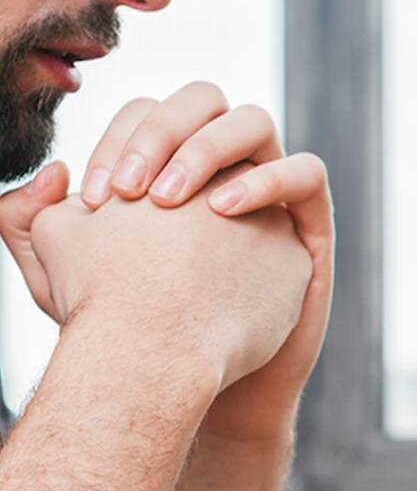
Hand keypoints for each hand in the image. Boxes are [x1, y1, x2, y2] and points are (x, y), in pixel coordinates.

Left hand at [2, 84, 334, 443]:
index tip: (93, 197)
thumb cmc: (128, 336)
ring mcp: (269, 192)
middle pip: (201, 101)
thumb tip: (54, 171)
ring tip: (173, 200)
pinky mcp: (310, 226)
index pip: (147, 113)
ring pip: (253, 123)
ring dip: (208, 149)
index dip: (117, 138)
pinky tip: (224, 210)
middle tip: (134, 192)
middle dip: (163, 133)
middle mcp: (220, 169)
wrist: (190, 390)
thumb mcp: (60, 280)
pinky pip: (306, 173)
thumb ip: (32, 223)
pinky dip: (268, 177)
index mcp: (165, 168)